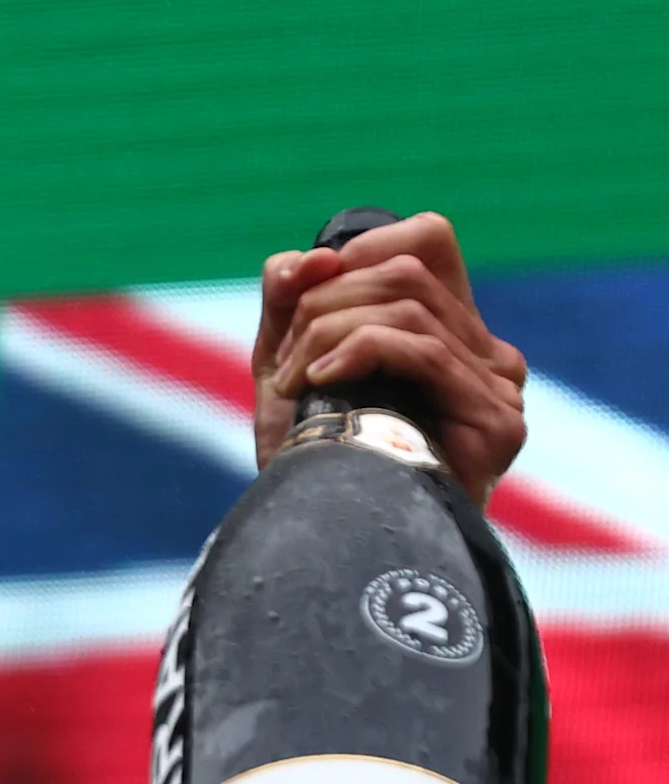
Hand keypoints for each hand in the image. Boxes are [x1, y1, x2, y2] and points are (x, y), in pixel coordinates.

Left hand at [252, 211, 528, 502]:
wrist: (323, 543)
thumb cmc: (309, 461)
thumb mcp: (287, 366)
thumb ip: (291, 302)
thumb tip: (310, 255)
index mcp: (449, 333)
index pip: (426, 240)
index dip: (359, 250)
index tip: (302, 297)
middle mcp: (486, 354)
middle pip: (405, 273)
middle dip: (323, 304)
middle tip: (284, 362)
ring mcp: (499, 387)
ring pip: (408, 307)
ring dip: (326, 334)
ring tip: (292, 384)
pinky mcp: (497, 422)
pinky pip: (425, 351)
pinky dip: (360, 351)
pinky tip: (321, 381)